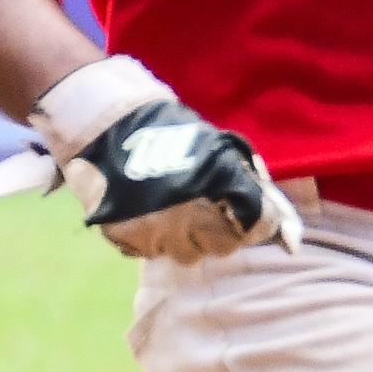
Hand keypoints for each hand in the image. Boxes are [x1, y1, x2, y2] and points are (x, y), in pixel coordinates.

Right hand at [28, 55, 296, 263]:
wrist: (96, 116)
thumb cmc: (160, 122)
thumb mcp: (210, 142)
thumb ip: (242, 177)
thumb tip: (276, 215)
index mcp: (216, 181)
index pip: (258, 223)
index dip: (262, 222)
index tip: (255, 218)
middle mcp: (188, 213)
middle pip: (225, 246)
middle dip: (224, 230)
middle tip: (210, 208)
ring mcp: (153, 230)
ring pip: (186, 255)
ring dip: (187, 237)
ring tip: (174, 208)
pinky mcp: (123, 238)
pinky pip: (150, 251)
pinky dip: (152, 236)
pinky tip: (146, 210)